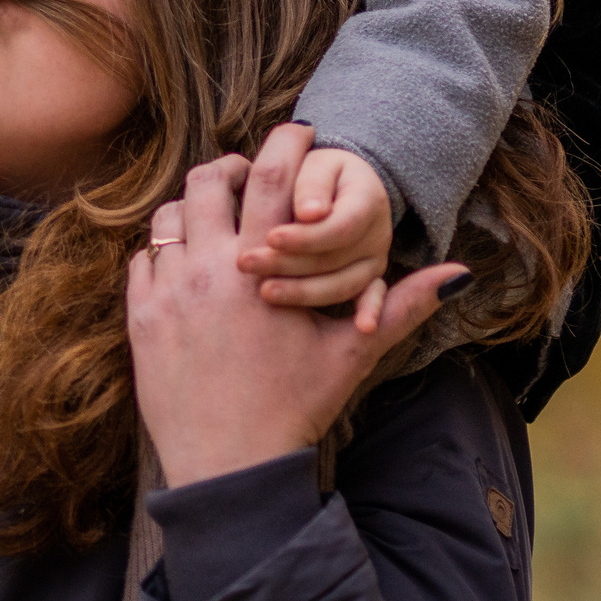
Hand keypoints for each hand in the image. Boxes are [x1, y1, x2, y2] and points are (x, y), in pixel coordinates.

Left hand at [127, 122, 462, 486]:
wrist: (232, 466)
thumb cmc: (296, 407)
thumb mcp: (353, 353)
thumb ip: (403, 305)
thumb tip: (460, 274)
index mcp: (265, 267)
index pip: (272, 175)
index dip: (286, 142)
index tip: (297, 134)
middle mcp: (210, 268)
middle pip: (207, 179)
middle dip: (232, 168)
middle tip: (250, 177)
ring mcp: (168, 291)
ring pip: (170, 216)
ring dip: (193, 210)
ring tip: (218, 222)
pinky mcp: (140, 317)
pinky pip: (144, 259)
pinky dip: (164, 252)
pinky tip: (188, 266)